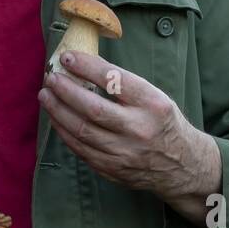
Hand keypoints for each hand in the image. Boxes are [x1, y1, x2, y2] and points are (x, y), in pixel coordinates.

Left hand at [38, 50, 220, 225]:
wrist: (182, 165)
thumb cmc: (163, 122)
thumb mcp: (155, 97)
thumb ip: (124, 85)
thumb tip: (82, 66)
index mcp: (153, 104)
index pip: (115, 81)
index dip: (87, 67)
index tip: (68, 58)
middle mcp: (139, 129)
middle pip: (93, 109)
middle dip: (66, 91)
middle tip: (51, 78)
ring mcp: (125, 153)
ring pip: (82, 131)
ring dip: (58, 111)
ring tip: (46, 95)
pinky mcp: (113, 169)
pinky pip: (81, 149)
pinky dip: (64, 132)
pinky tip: (56, 118)